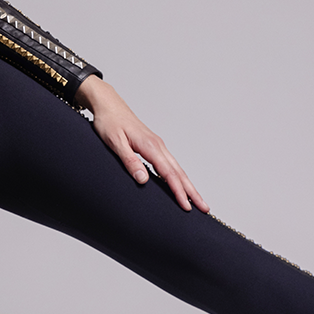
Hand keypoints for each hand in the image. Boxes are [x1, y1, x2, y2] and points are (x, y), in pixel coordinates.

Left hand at [75, 75, 208, 212]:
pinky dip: (178, 176)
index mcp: (150, 146)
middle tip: (205, 208)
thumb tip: (143, 179)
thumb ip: (130, 161)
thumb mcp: (115, 143)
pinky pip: (170, 164)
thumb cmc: (109, 122)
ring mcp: (157, 145)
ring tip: (197, 200)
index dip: (178, 191)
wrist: (108, 104)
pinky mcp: (153, 145)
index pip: (168, 173)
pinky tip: (179, 183)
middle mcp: (158, 146)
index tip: (187, 206)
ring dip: (188, 185)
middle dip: (192, 192)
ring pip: (177, 168)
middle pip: (179, 172)